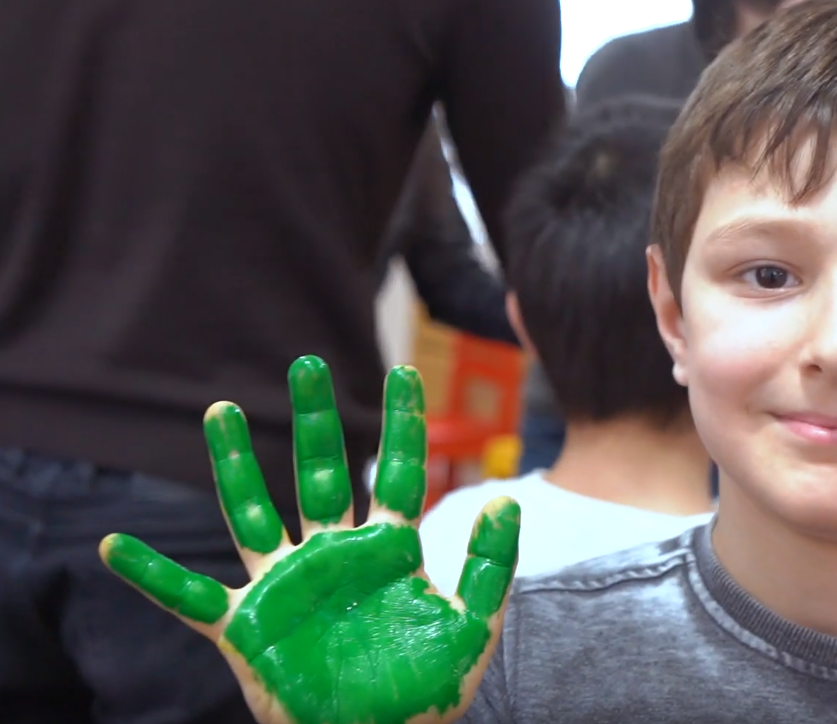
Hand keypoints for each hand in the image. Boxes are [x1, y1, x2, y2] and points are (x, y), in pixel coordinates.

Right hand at [99, 356, 519, 723]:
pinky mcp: (246, 628)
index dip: (400, 424)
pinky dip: (151, 576)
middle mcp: (332, 555)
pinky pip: (189, 597)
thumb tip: (504, 498)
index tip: (404, 372)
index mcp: (388, 552)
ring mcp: (285, 586)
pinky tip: (112, 547)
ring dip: (233, 464)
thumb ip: (489, 565)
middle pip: (322, 474)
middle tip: (307, 365)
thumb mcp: (473, 628)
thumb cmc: (427, 693)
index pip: (397, 474)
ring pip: (252, 512)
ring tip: (219, 410)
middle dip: (315, 421)